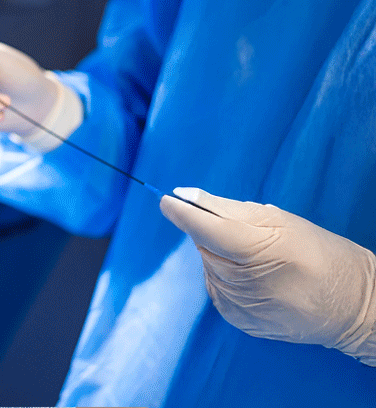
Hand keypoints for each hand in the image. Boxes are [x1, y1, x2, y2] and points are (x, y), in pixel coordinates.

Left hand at [160, 187, 375, 364]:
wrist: (352, 308)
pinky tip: (256, 280)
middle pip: (204, 246)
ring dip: (222, 258)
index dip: (183, 214)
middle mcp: (242, 283)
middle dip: (214, 235)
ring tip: (261, 262)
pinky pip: (217, 288)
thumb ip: (229, 209)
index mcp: (257, 250)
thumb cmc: (323, 256)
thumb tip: (185, 196)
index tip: (167, 200)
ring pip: (209, 267)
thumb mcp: (283, 221)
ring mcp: (238, 306)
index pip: (204, 229)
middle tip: (249, 236)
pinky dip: (227, 278)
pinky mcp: (238, 321)